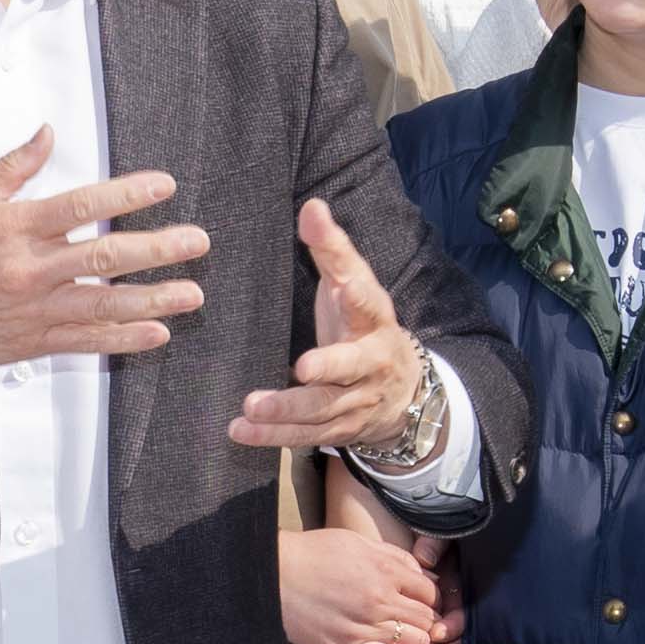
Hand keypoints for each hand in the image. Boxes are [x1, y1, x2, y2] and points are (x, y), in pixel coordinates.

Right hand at [0, 128, 201, 384]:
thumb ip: (13, 167)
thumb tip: (47, 133)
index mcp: (13, 227)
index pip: (81, 205)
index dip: (127, 194)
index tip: (164, 186)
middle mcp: (28, 270)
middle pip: (104, 257)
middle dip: (158, 250)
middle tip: (198, 242)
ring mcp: (32, 310)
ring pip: (103, 305)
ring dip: (153, 299)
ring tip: (192, 294)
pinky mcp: (31, 343)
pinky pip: (85, 343)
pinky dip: (123, 339)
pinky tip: (157, 333)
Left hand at [224, 200, 430, 462]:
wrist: (404, 392)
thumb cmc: (364, 326)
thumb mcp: (355, 286)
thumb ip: (332, 250)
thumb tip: (312, 206)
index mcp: (374, 321)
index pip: (367, 301)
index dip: (356, 293)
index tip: (342, 284)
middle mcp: (370, 364)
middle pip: (350, 369)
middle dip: (327, 369)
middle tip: (300, 368)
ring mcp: (356, 401)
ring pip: (323, 410)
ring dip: (287, 412)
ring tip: (250, 409)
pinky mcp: (338, 430)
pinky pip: (304, 435)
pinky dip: (272, 436)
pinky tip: (240, 431)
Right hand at [278, 509, 458, 643]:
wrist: (272, 576)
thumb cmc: (310, 555)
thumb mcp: (355, 542)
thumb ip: (392, 555)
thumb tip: (422, 571)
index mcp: (384, 569)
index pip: (429, 591)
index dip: (431, 601)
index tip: (425, 605)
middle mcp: (380, 598)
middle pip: (427, 618)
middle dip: (431, 624)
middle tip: (427, 629)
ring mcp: (366, 626)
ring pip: (417, 642)